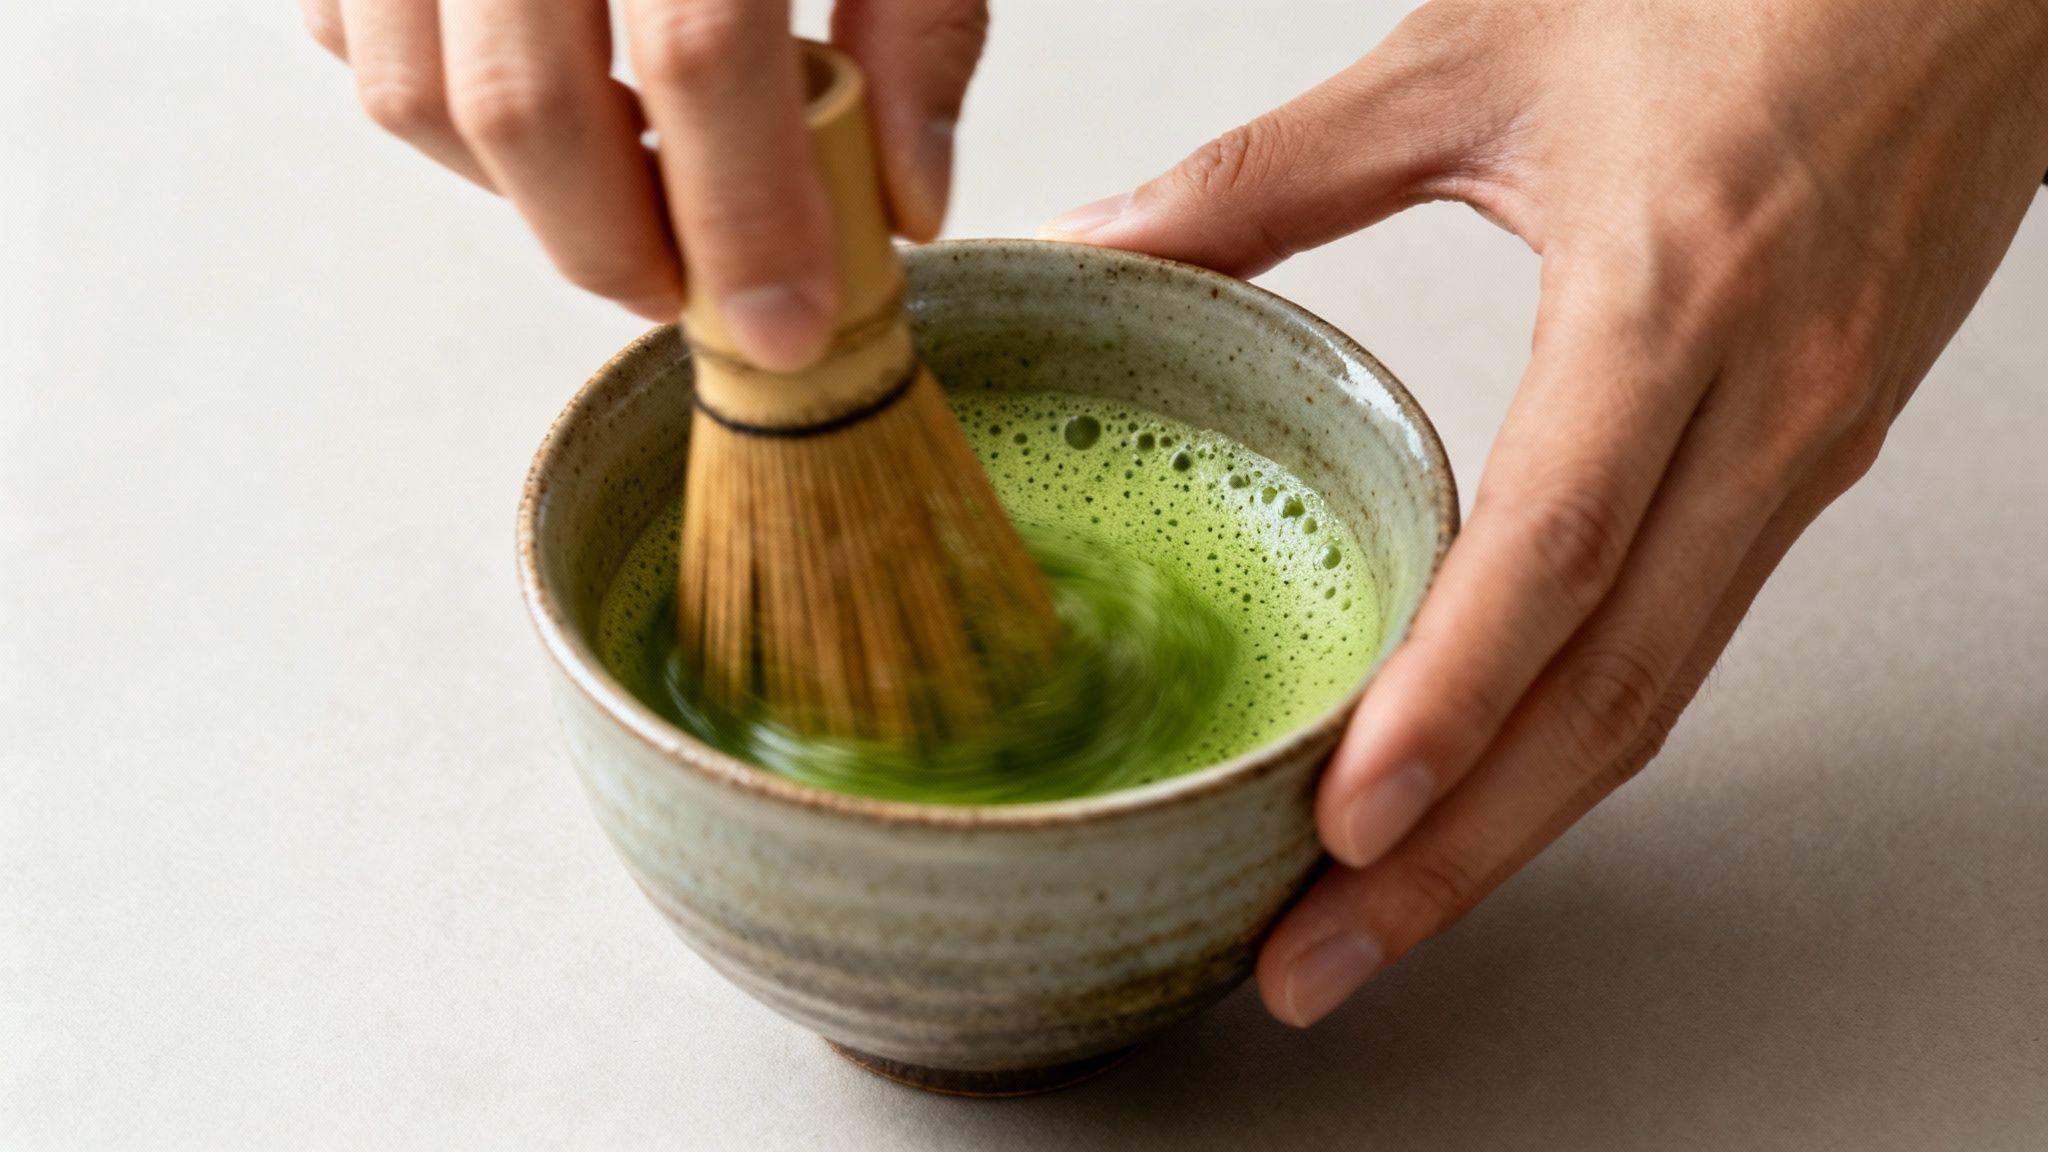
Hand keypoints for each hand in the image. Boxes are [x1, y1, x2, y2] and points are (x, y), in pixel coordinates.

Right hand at [303, 0, 987, 369]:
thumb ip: (916, 12)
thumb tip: (903, 201)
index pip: (700, 51)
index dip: (748, 216)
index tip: (792, 325)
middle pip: (521, 98)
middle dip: (614, 246)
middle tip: (694, 297)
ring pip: (404, 85)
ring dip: (517, 192)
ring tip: (629, 199)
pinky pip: (344, 24)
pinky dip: (435, 103)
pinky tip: (546, 103)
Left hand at [1045, 0, 2047, 1024]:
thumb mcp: (1477, 58)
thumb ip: (1273, 170)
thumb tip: (1104, 246)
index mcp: (1675, 301)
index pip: (1556, 554)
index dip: (1450, 705)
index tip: (1343, 825)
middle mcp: (1764, 409)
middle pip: (1612, 692)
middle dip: (1462, 851)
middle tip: (1321, 957)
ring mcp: (1806, 448)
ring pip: (1658, 689)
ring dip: (1518, 823)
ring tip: (1380, 914)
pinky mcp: (1815, 456)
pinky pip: (1690, 633)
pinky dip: (1581, 735)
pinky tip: (1491, 783)